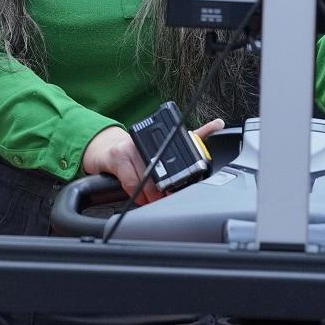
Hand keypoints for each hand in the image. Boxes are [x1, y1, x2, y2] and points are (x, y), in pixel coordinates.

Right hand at [82, 118, 223, 204]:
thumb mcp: (165, 142)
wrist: (105, 149)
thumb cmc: (138, 149)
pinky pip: (130, 183)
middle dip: (164, 192)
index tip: (182, 189)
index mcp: (160, 137)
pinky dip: (137, 195)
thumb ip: (194, 134)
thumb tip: (218, 124)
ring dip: (150, 196)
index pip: (176, 156)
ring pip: (145, 181)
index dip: (179, 176)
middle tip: (167, 200)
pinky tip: (140, 198)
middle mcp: (144, 140)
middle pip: (160, 173)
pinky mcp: (116, 157)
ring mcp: (129, 148)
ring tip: (153, 200)